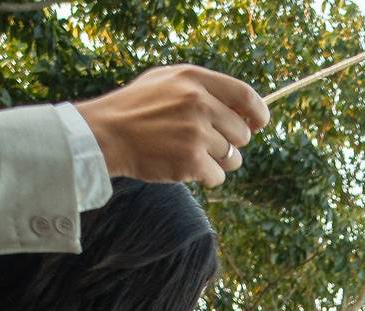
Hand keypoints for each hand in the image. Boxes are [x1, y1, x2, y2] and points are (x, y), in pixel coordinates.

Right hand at [76, 66, 268, 186]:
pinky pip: (218, 176)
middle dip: (231, 143)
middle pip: (242, 133)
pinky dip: (206, 177)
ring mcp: (196, 133)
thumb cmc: (136, 108)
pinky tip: (185, 167)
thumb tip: (242, 108)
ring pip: (232, 158)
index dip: (258, 113)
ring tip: (190, 154)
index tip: (258, 124)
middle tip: (206, 143)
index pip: (246, 95)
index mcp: (195, 80)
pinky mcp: (191, 160)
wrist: (106, 134)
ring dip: (217, 162)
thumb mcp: (166, 81)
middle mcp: (199, 103)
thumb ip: (202, 88)